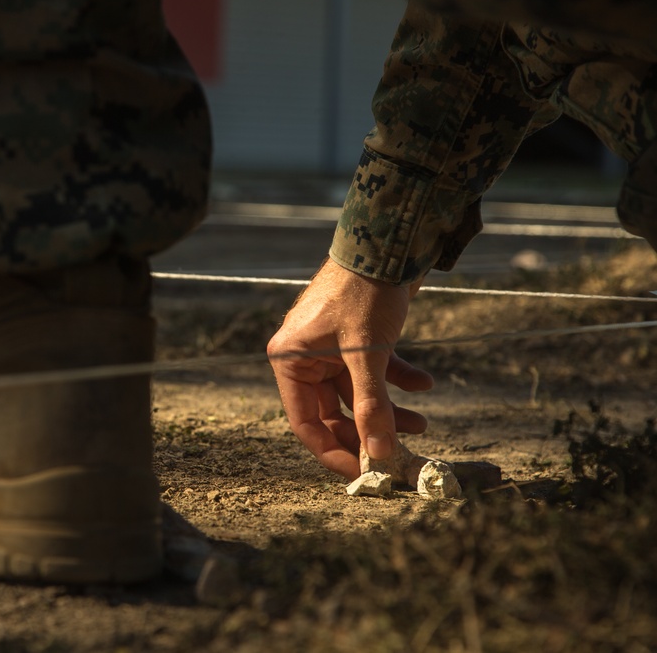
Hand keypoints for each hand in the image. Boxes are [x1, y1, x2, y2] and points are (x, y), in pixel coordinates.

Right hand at [267, 259, 432, 479]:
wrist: (386, 242)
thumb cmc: (364, 292)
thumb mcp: (368, 354)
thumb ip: (372, 406)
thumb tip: (381, 454)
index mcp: (290, 359)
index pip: (306, 423)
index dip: (335, 451)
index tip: (365, 473)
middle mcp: (305, 357)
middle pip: (334, 412)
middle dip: (370, 430)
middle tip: (401, 454)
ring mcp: (330, 348)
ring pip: (358, 394)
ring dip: (390, 410)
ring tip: (423, 422)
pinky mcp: (354, 339)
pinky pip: (372, 372)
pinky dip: (397, 381)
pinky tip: (425, 383)